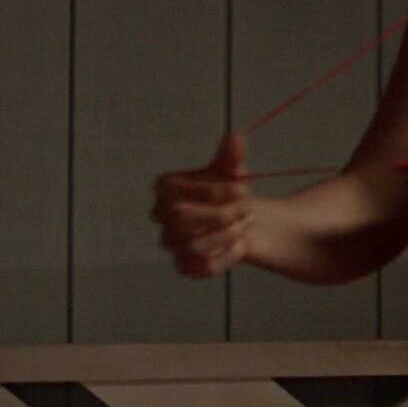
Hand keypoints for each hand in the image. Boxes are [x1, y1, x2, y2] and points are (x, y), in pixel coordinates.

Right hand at [151, 133, 254, 277]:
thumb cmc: (228, 189)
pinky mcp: (184, 265)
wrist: (238, 217)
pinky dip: (227, 258)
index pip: (188, 192)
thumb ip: (232, 156)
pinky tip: (240, 246)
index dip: (220, 192)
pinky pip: (203, 268)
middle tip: (248, 210)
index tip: (245, 190)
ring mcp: (170, 243)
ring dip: (229, 235)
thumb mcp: (231, 169)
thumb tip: (236, 138)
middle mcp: (160, 216)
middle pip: (183, 220)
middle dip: (223, 215)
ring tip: (246, 225)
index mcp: (166, 187)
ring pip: (194, 246)